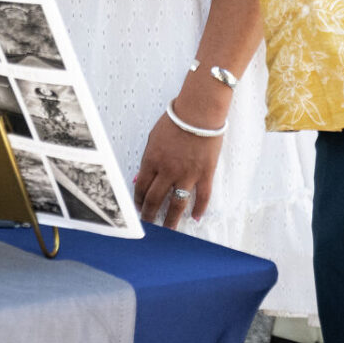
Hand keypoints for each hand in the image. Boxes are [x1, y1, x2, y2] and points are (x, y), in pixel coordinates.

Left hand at [133, 98, 224, 229]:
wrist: (198, 112)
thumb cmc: (174, 120)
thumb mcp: (153, 137)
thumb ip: (147, 159)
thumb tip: (139, 178)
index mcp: (152, 160)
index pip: (141, 187)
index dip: (138, 200)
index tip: (138, 208)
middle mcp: (167, 171)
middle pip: (155, 199)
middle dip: (150, 215)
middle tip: (148, 225)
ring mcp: (187, 174)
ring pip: (177, 204)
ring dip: (171, 220)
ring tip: (169, 231)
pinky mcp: (205, 174)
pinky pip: (202, 197)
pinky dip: (199, 209)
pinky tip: (196, 218)